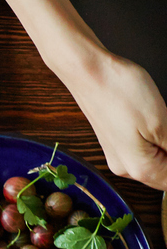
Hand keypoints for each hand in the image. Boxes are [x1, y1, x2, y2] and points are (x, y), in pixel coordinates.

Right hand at [55, 43, 166, 190]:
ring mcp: (119, 156)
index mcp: (139, 168)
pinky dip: (159, 144)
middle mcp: (125, 168)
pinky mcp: (117, 143)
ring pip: (157, 163)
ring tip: (163, 123)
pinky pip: (145, 153)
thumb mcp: (161, 122)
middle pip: (165, 175)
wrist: (89, 73)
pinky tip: (161, 126)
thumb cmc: (120, 92)